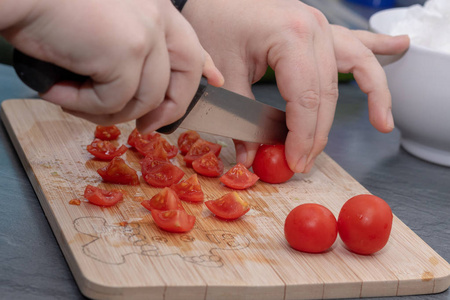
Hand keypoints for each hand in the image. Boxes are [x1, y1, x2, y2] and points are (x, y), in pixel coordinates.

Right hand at [1, 0, 222, 130]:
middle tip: (146, 130)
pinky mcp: (127, 51)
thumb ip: (131, 51)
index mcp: (153, 8)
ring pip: (145, 98)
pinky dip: (85, 106)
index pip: (190, 42)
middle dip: (168, 110)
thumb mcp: (102, 29)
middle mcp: (156, 17)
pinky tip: (60, 91)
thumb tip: (141, 87)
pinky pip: (115, 101)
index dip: (204, 65)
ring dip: (108, 111)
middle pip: (183, 76)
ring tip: (73, 100)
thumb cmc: (51, 10)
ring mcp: (145, 34)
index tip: (214, 79)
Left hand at [182, 0, 408, 172]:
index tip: (296, 161)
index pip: (307, 98)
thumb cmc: (213, 25)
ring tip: (384, 122)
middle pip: (328, 91)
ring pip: (354, 65)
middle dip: (319, 132)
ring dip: (372, 94)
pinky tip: (398, 48)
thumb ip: (240, 118)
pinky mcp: (316, 27)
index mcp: (291, 35)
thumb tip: (252, 156)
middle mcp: (313, 27)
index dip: (303, 136)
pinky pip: (352, 42)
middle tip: (307, 161)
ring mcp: (318, 24)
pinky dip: (374, 51)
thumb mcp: (224, 76)